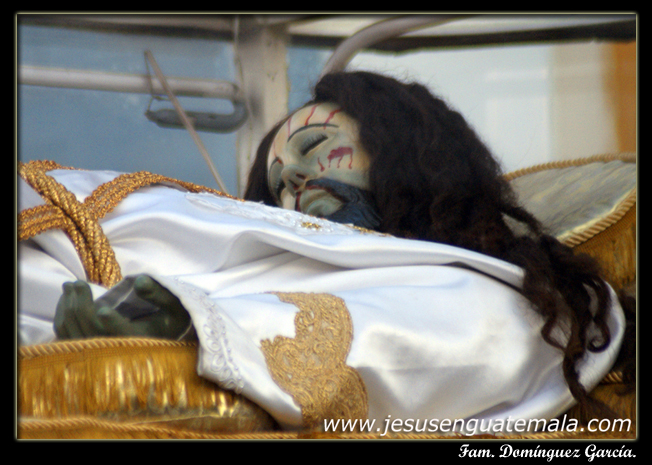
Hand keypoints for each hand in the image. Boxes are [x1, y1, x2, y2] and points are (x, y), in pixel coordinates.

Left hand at [54, 274, 191, 339]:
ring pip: (74, 334)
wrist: (166, 334)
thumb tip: (139, 281)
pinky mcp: (87, 350)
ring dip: (69, 308)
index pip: (123, 336)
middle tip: (76, 283)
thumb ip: (160, 292)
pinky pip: (66, 337)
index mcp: (141, 342)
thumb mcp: (175, 303)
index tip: (103, 308)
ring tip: (70, 286)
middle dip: (80, 304)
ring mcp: (99, 353)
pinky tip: (66, 300)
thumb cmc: (171, 317)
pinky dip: (63, 317)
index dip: (112, 324)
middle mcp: (118, 351)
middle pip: (91, 331)